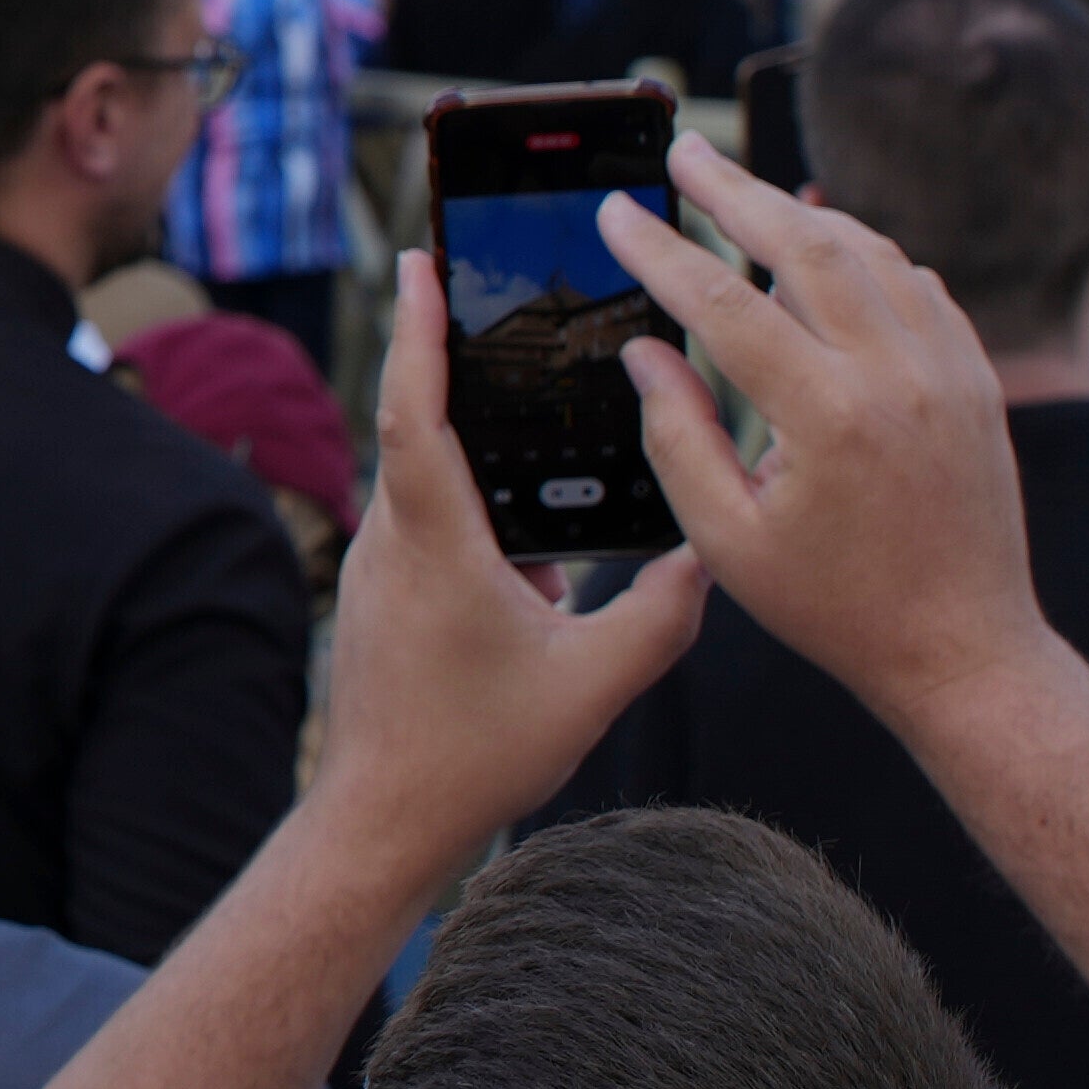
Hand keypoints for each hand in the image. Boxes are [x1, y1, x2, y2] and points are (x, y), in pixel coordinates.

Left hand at [309, 257, 715, 871]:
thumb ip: (661, 615)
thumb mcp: (592, 685)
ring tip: (536, 416)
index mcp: (434, 541)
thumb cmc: (472, 757)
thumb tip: (710, 558)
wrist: (382, 824)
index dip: (417, 328)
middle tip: (496, 300)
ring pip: (427, 483)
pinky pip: (429, 529)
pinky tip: (532, 548)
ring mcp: (379, 572)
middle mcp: (392, 542)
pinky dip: (474, 513)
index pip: (415, 406)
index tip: (418, 263)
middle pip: (419, 426)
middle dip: (456, 362)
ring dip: (476, 450)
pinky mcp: (381, 602)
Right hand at [608, 137, 1060, 736]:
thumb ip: (679, 437)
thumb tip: (646, 351)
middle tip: (682, 153)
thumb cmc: (840, 608)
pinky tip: (830, 254)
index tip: (618, 212)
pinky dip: (867, 255)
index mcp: (828, 417)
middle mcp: (896, 375)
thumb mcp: (730, 542)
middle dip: (734, 188)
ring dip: (803, 214)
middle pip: (805, 241)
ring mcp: (948, 368)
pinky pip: (918, 284)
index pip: (725, 300)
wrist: (964, 648)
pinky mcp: (976, 377)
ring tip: (744, 197)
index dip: (661, 248)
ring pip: (870, 250)